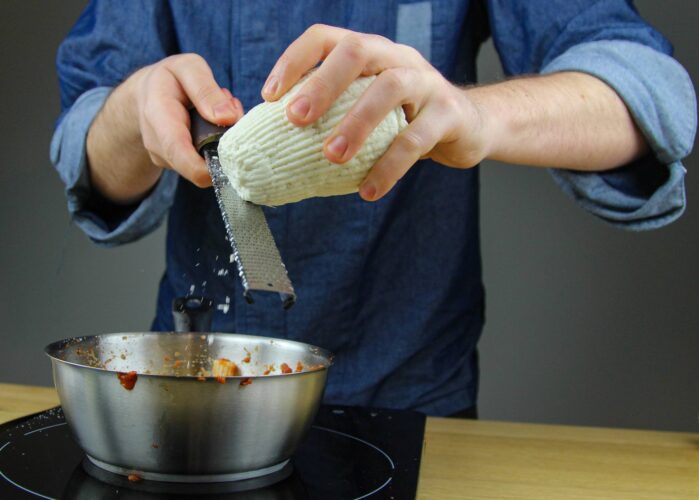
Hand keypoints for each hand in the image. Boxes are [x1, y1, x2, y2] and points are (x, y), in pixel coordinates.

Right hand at [132, 53, 243, 186]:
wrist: (146, 93)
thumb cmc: (170, 78)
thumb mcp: (188, 68)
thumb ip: (206, 90)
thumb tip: (228, 118)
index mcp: (158, 115)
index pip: (179, 153)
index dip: (204, 168)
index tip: (229, 162)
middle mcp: (157, 143)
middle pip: (197, 166)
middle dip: (223, 146)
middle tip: (231, 111)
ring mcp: (165, 158)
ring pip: (204, 164)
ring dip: (221, 143)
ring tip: (218, 113)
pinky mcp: (175, 164)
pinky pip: (202, 162)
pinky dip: (214, 146)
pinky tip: (210, 125)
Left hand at [261, 25, 489, 200]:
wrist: (468, 125)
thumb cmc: (404, 118)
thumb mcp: (368, 106)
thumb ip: (335, 114)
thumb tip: (279, 144)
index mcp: (370, 52)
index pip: (326, 38)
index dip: (294, 60)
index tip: (270, 96)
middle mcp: (397, 57)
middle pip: (358, 51)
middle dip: (323, 83)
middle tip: (296, 120)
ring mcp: (426, 81)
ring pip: (390, 88)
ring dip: (356, 123)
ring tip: (332, 157)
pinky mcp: (449, 112)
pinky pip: (416, 138)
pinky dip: (390, 166)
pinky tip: (369, 190)